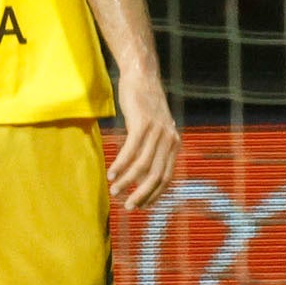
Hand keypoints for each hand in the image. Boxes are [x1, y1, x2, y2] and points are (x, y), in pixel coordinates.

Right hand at [107, 71, 176, 209]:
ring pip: (142, 165)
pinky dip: (121, 165)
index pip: (167, 177)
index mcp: (174, 143)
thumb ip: (154, 148)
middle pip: (156, 175)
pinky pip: (131, 151)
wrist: (142, 77)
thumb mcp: (155, 128)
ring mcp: (157, 131)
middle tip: (128, 207)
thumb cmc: (145, 105)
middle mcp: (169, 139)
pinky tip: (111, 174)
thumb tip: (144, 174)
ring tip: (115, 191)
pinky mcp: (142, 123)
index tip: (142, 206)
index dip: (155, 194)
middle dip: (142, 194)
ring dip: (127, 182)